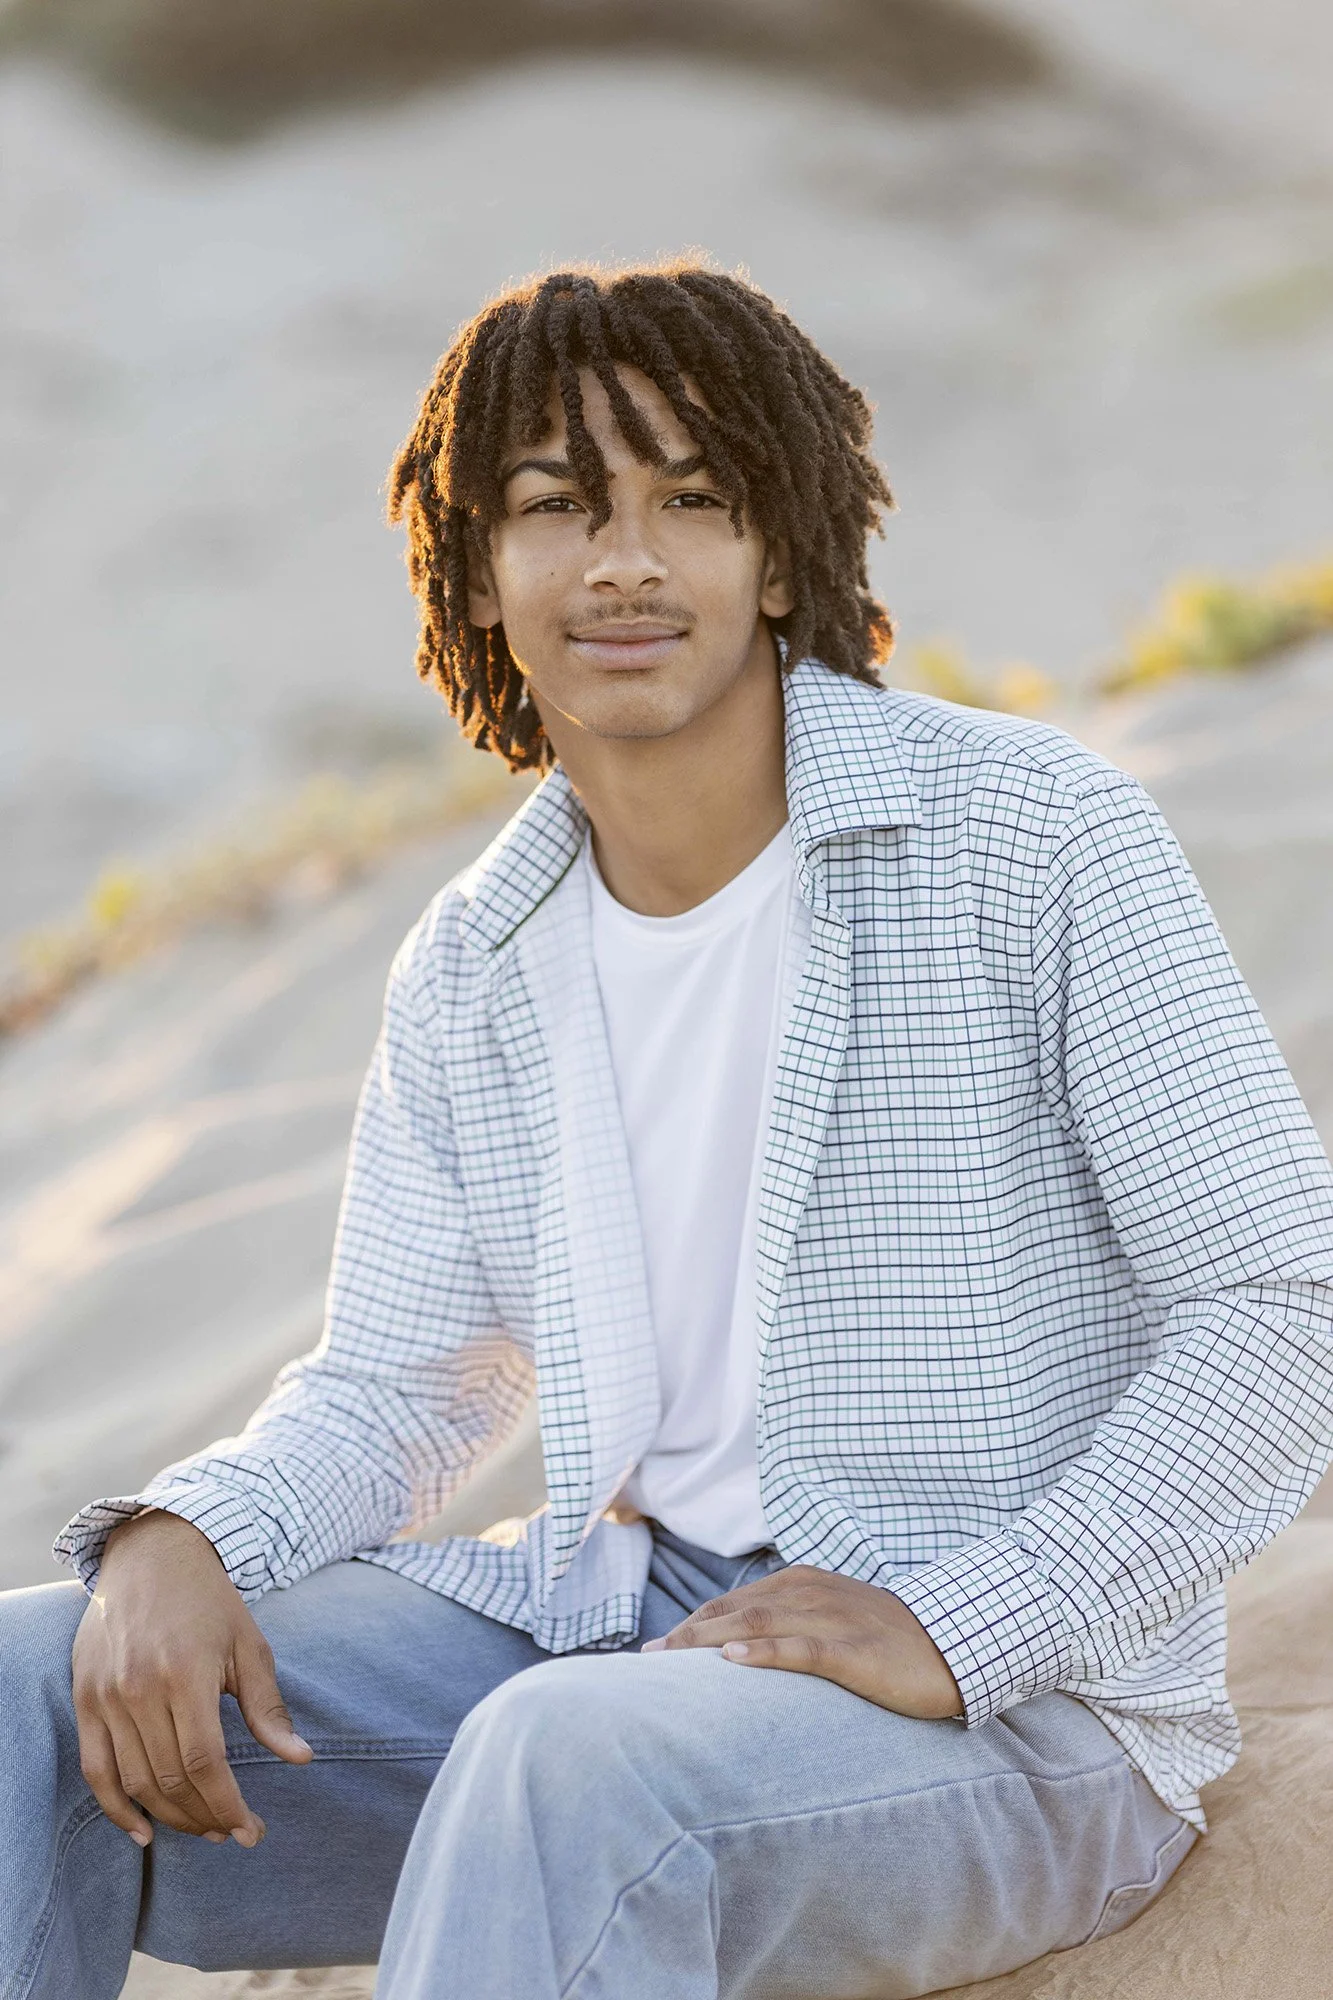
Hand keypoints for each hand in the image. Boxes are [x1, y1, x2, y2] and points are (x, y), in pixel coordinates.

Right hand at [72, 1510, 312, 1848]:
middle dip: (205, 1817)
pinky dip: (116, 1808)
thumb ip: (268, 1707)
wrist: (151, 1554)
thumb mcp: (249, 1645)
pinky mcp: (85, 1698)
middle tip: (231, 1832)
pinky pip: (95, 1770)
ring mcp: (106, 1696)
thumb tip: (301, 1759)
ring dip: (170, 1817)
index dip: (228, 1806)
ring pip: (135, 1781)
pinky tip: (144, 1832)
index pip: (205, 1764)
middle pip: (171, 1780)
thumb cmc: (209, 1600)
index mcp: (186, 1674)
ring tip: (202, 1828)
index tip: (250, 1830)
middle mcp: (140, 1689)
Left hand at [642, 1565, 963, 1719]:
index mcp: (801, 1584)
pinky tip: (732, 1659)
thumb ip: (789, 1625)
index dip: (690, 1625)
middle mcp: (810, 1594)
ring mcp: (832, 1620)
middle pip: (733, 1610)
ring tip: (668, 1660)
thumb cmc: (887, 1640)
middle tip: (646, 1661)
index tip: (654, 1651)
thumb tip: (737, 1650)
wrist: (952, 1644)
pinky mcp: (853, 1651)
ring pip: (757, 1624)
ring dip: (706, 1641)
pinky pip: (801, 1649)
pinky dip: (763, 1651)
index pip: (731, 1603)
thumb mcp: (832, 1620)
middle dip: (685, 1635)